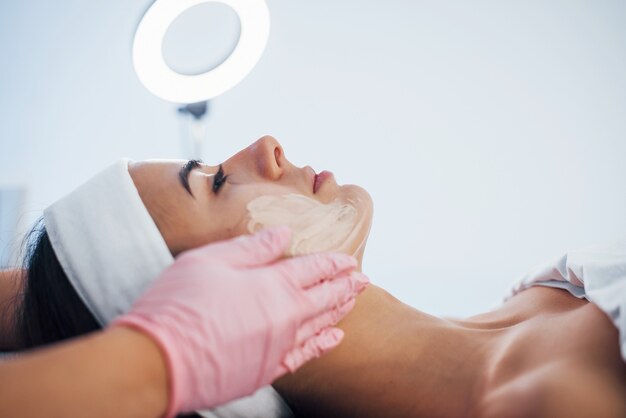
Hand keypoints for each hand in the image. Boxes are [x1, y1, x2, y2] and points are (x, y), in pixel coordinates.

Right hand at [112, 227, 368, 416]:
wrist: (157, 361)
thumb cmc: (179, 304)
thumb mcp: (211, 260)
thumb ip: (252, 248)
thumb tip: (282, 234)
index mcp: (272, 286)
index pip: (313, 269)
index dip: (333, 263)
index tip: (349, 259)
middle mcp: (284, 317)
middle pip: (324, 297)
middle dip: (346, 286)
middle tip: (364, 280)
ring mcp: (278, 347)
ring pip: (319, 325)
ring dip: (338, 311)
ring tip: (353, 302)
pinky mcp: (265, 370)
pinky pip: (304, 356)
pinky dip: (322, 345)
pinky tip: (333, 339)